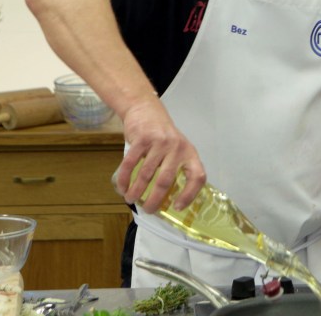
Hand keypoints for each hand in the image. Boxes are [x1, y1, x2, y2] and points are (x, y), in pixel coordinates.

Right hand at [113, 99, 206, 213]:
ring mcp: (159, 142)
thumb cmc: (163, 135)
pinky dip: (125, 179)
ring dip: (136, 191)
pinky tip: (123, 187)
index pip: (197, 177)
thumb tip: (167, 199)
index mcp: (189, 153)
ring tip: (130, 199)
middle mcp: (177, 148)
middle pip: (166, 180)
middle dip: (155, 200)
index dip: (190, 194)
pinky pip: (131, 164)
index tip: (178, 207)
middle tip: (148, 210)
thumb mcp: (177, 148)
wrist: (146, 110)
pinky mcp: (142, 139)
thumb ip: (176, 168)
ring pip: (146, 174)